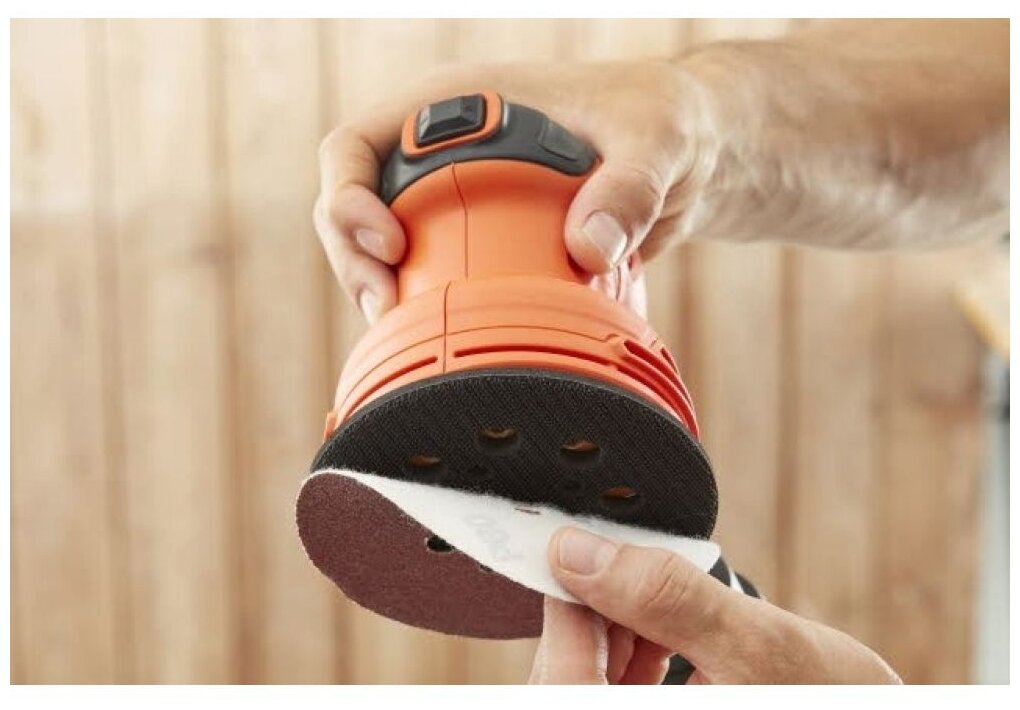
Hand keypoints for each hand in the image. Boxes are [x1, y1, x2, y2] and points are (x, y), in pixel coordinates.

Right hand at [315, 61, 710, 322]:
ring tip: (407, 333)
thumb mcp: (656, 140)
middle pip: (358, 205)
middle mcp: (447, 150)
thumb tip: (586, 249)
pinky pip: (434, 275)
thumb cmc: (666, 120)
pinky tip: (443, 342)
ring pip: (389, 248)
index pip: (360, 142)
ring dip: (383, 293)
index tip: (391, 244)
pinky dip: (428, 310)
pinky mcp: (487, 240)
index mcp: (461, 103)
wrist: (693, 155)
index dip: (348, 195)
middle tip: (386, 307)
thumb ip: (630, 187)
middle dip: (356, 261)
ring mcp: (462, 197)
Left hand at [528, 526, 900, 683]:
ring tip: (654, 609)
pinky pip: (610, 696)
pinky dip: (625, 664)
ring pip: (582, 687)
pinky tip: (656, 642)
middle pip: (565, 682)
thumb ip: (666, 596)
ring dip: (607, 641)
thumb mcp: (759, 644)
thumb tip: (577, 551)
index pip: (562, 675)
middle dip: (590, 620)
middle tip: (622, 571)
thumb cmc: (835, 701)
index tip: (575, 548)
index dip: (564, 604)